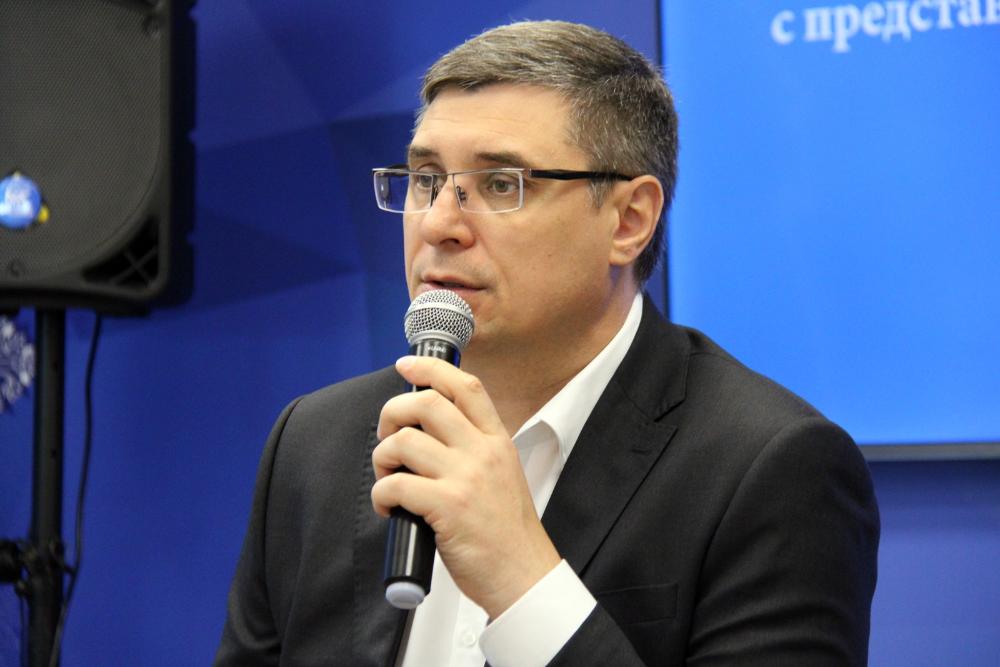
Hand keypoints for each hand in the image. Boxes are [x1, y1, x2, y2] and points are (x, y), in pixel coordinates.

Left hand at [371, 355, 561, 617]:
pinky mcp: (447, 506)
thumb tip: (425, 431)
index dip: (431, 368)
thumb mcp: (502, 475)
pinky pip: (396, 484)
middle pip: (425, 403)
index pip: (465, 386)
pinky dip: (381, 494)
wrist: (524, 575)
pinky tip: (389, 508)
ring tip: (388, 480)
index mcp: (497, 441)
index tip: (406, 365)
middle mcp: (483, 452)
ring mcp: (466, 478)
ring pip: (404, 441)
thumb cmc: (506, 532)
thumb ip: (473, 449)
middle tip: (387, 438)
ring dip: (382, 458)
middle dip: (392, 414)